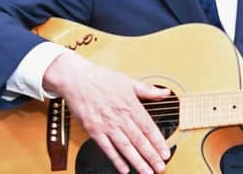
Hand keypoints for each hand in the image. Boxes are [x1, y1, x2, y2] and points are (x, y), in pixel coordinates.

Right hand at [43, 51, 170, 173]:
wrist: (77, 80)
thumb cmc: (102, 79)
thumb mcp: (129, 82)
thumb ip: (148, 91)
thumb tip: (165, 92)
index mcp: (131, 105)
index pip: (148, 127)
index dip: (158, 142)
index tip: (166, 152)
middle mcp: (120, 117)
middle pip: (139, 140)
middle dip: (151, 156)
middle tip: (160, 167)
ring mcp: (107, 126)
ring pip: (125, 147)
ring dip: (137, 161)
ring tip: (147, 171)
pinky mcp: (94, 131)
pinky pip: (107, 148)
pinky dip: (116, 159)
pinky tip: (125, 169)